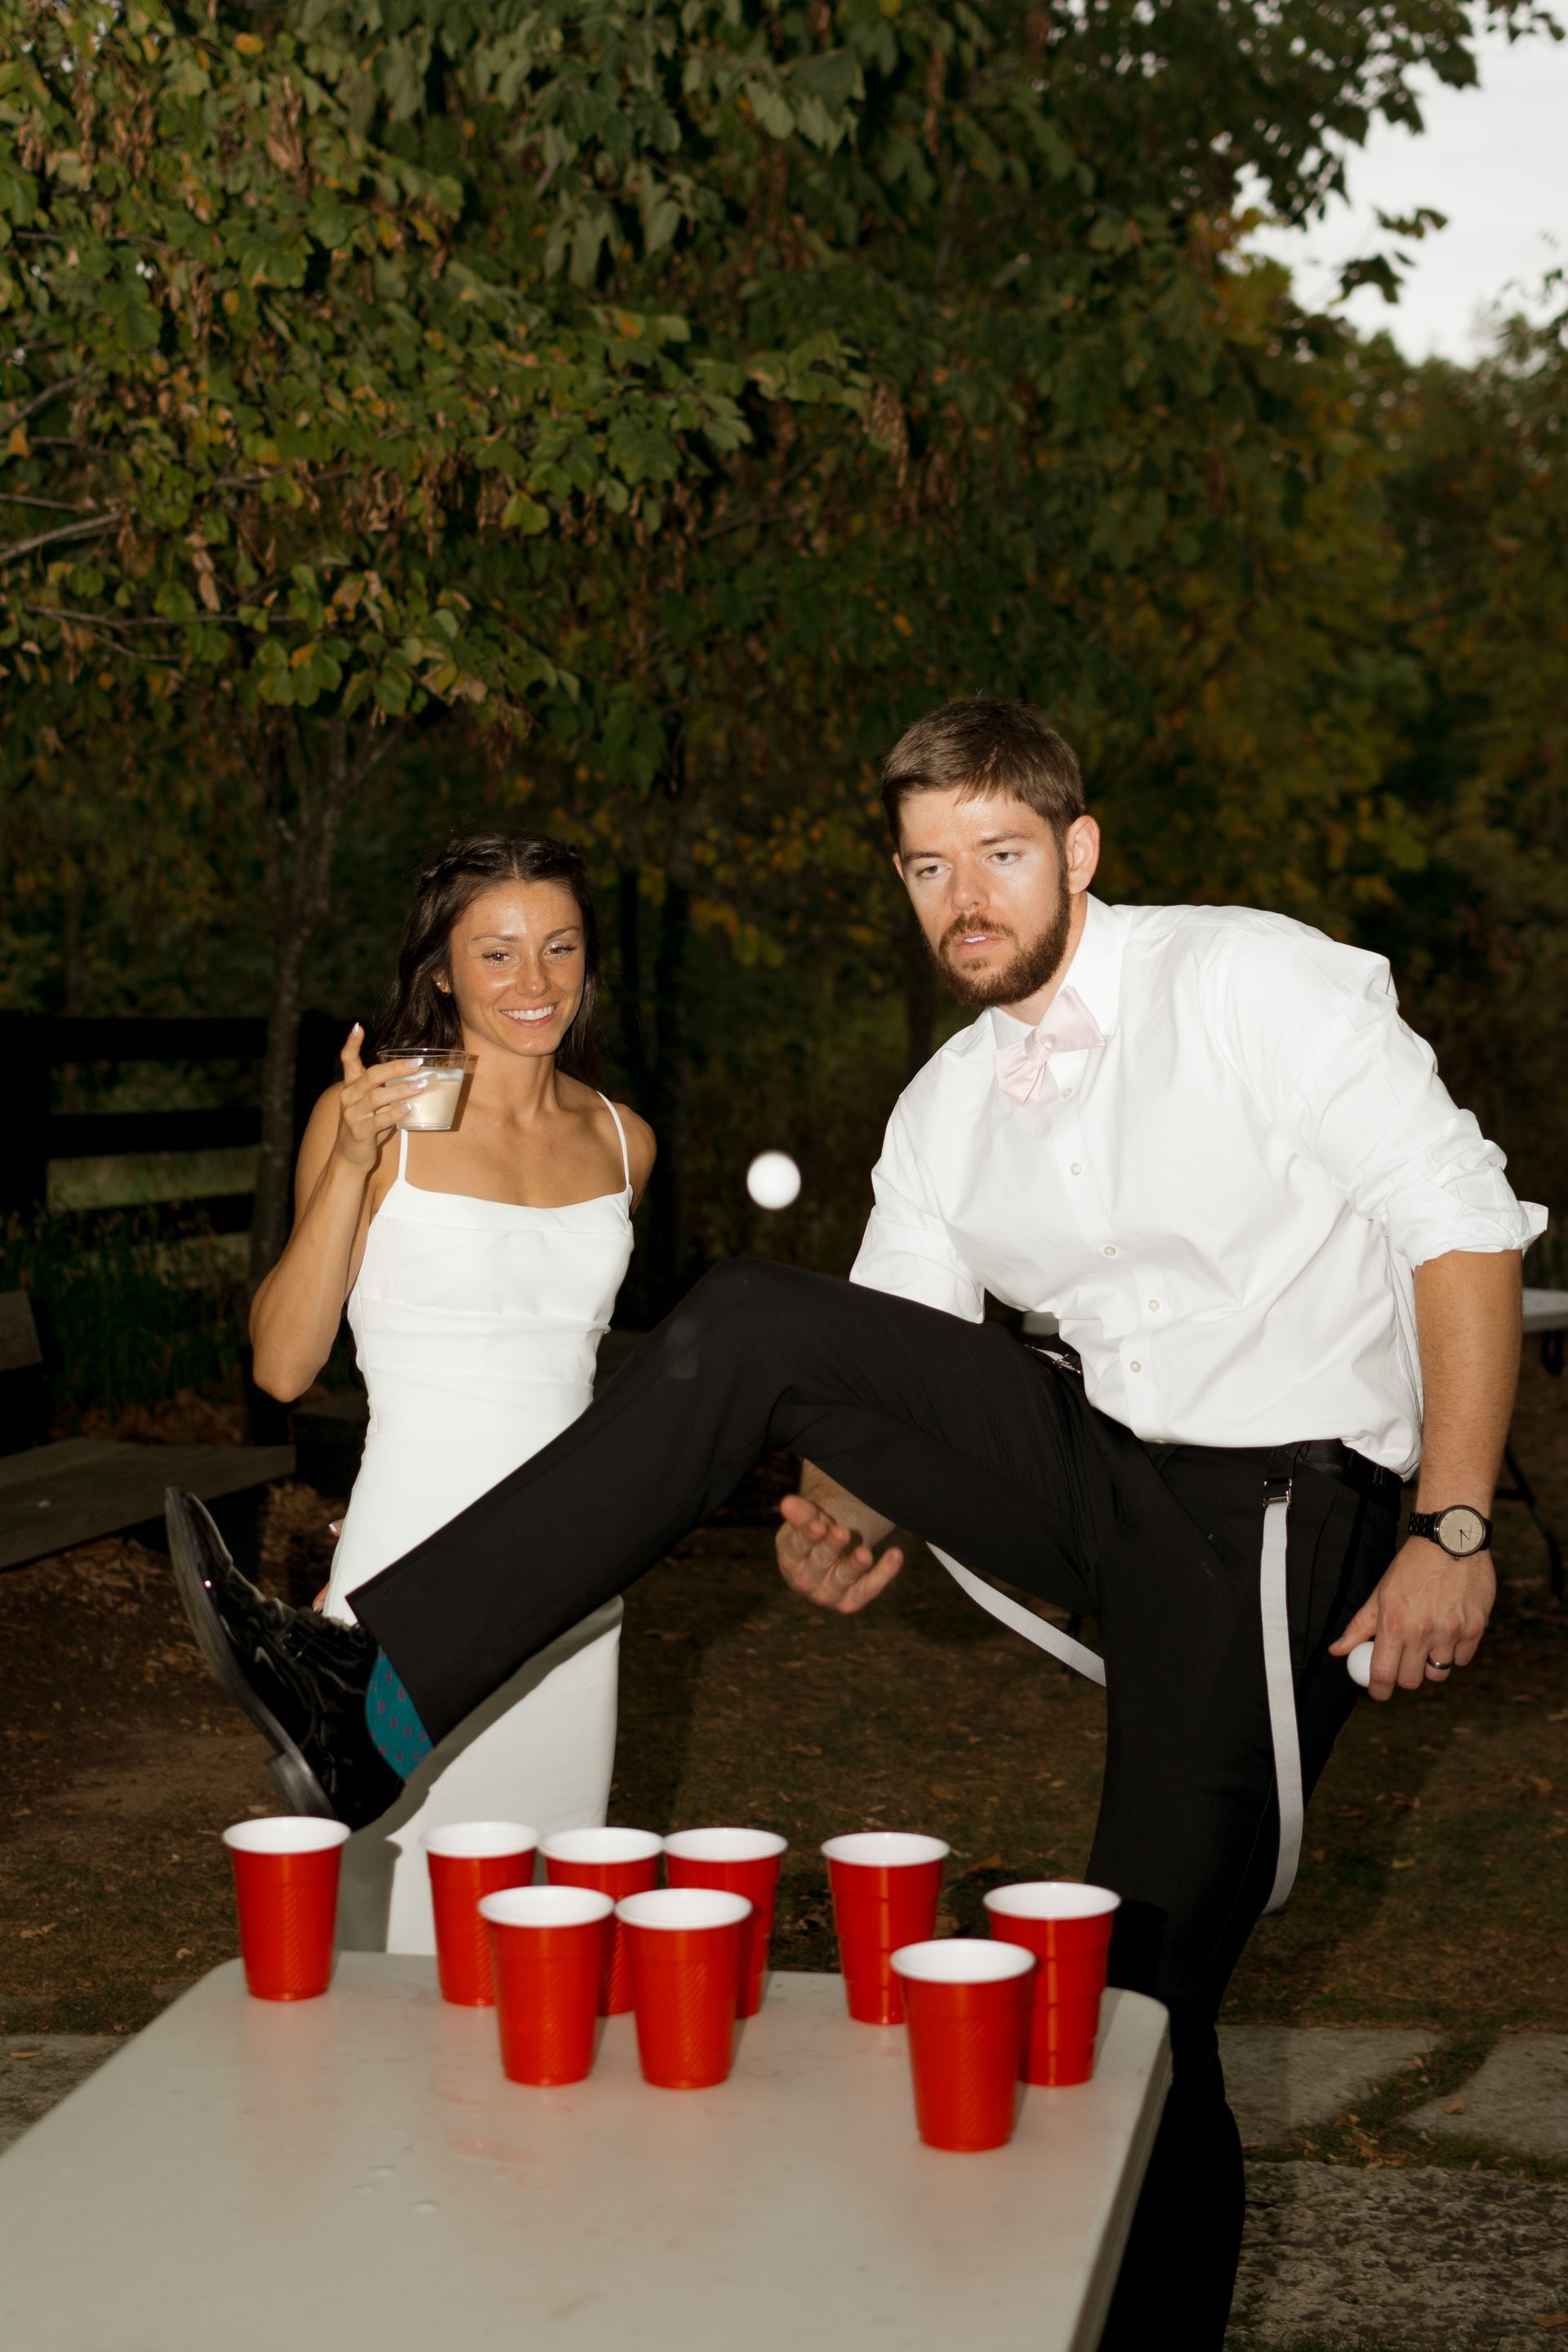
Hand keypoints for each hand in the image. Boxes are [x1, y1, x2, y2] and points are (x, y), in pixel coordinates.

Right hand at [333, 1024, 424, 1170]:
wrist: (349, 1157)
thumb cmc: (365, 1126)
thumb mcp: (370, 1104)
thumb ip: (383, 1089)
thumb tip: (415, 1075)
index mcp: (351, 1087)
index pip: (347, 1061)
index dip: (351, 1044)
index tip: (358, 1027)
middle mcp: (349, 1097)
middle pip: (371, 1076)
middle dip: (396, 1068)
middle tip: (418, 1064)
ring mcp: (353, 1115)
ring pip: (377, 1097)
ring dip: (401, 1090)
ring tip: (421, 1086)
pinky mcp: (360, 1132)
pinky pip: (380, 1119)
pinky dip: (395, 1113)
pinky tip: (409, 1108)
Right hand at [775, 1492, 904, 1613]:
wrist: (832, 1553)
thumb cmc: (817, 1534)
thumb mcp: (809, 1519)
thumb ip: (801, 1513)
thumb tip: (787, 1503)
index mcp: (790, 1558)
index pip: (796, 1548)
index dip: (807, 1537)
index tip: (819, 1525)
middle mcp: (805, 1581)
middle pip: (818, 1564)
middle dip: (830, 1547)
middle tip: (842, 1531)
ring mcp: (827, 1594)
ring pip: (842, 1580)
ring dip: (854, 1566)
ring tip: (865, 1553)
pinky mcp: (850, 1602)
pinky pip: (867, 1589)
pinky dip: (883, 1574)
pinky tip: (896, 1554)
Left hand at [1329, 1537, 1493, 1699]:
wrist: (1451, 1540)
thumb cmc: (1411, 1567)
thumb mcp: (1380, 1594)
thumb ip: (1359, 1626)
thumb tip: (1338, 1651)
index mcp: (1394, 1624)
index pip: (1382, 1675)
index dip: (1377, 1691)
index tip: (1377, 1693)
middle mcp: (1422, 1632)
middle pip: (1411, 1681)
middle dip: (1404, 1677)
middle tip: (1404, 1663)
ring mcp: (1451, 1632)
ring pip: (1439, 1673)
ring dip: (1431, 1665)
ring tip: (1428, 1643)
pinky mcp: (1475, 1629)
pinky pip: (1462, 1659)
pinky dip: (1454, 1653)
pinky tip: (1448, 1632)